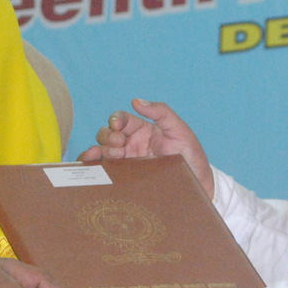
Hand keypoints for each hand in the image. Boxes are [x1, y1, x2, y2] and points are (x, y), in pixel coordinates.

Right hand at [77, 99, 212, 197]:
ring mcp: (127, 162)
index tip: (119, 126)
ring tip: (114, 156)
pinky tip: (90, 164)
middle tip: (120, 145)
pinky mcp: (123, 179)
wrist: (197, 187)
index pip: (122, 119)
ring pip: (102, 150)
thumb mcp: (180, 130)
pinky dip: (92, 165)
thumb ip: (161, 112)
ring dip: (101, 150)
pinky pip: (102, 169)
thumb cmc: (191, 157)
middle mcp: (132, 144)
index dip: (116, 119)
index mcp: (143, 130)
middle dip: (108, 136)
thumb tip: (136, 101)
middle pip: (108, 133)